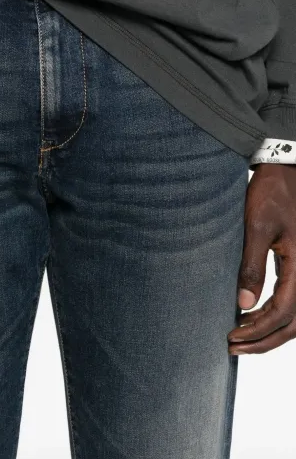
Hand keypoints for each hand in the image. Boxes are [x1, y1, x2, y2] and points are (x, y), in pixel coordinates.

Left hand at [228, 163, 295, 354]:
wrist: (286, 173)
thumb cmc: (271, 196)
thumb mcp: (257, 229)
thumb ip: (252, 266)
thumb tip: (242, 304)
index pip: (283, 312)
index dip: (257, 329)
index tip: (231, 335)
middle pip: (294, 323)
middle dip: (264, 340)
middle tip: (233, 347)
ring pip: (295, 316)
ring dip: (269, 332)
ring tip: (240, 339)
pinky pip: (292, 301)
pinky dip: (274, 316)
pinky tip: (251, 316)